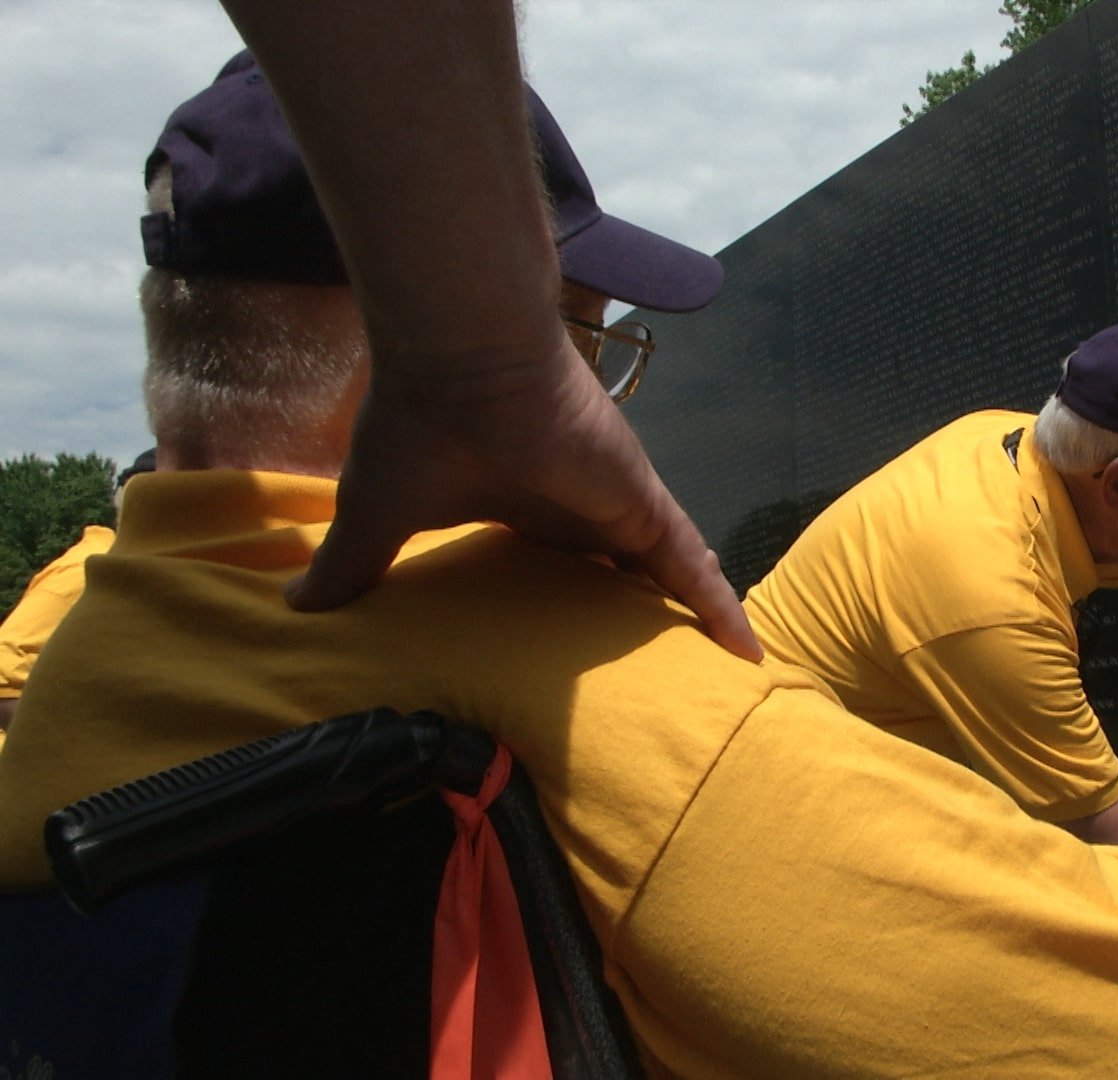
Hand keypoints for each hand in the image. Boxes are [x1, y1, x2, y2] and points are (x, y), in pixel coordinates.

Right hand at [285, 324, 762, 662]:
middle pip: (627, 575)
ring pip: (670, 573)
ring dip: (695, 617)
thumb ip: (352, 564)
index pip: (567, 569)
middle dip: (649, 620)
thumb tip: (295, 607)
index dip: (583, 608)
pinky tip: (745, 649)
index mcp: (525, 511)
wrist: (460, 356)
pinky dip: (716, 604)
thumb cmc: (417, 424)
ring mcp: (616, 504)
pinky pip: (690, 562)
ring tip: (725, 671)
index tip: (593, 656)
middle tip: (674, 677)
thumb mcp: (379, 514)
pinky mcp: (641, 501)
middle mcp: (579, 507)